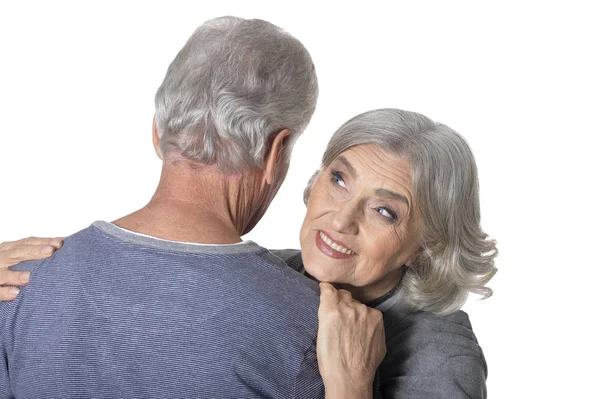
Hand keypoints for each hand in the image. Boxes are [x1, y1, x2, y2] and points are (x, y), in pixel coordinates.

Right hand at [0, 237, 62, 299]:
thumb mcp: (15, 256)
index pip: (27, 243)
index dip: (43, 242)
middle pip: (16, 253)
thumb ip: (33, 252)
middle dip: (33, 252)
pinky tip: (15, 293)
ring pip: (2, 274)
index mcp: (8, 249)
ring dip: (15, 276)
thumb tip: (60, 244)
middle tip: (50, 251)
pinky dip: (4, 292)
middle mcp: (1, 259)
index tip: (60, 243)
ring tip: (29, 277)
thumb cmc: (6, 267)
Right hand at [317, 282, 385, 398]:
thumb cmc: (331, 360)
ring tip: (354, 329)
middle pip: (345, 294)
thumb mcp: (321, 332)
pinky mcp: (378, 319)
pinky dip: (368, 320)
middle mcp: (348, 307)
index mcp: (330, 310)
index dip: (328, 289)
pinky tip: (364, 333)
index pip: (329, 288)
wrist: (350, 377)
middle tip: (341, 315)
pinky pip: (371, 313)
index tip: (328, 289)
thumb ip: (327, 313)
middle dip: (342, 301)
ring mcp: (365, 312)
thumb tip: (330, 300)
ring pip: (359, 305)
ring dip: (356, 312)